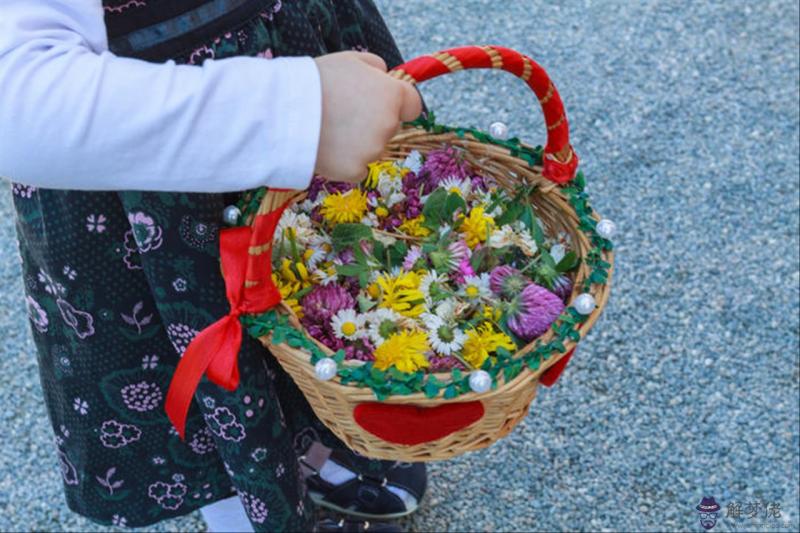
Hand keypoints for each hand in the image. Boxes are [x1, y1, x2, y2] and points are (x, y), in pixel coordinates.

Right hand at [314, 51, 421, 183]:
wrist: (285, 113)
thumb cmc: (316, 81)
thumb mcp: (349, 59)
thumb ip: (375, 66)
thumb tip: (385, 75)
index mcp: (392, 96)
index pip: (413, 105)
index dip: (399, 104)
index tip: (383, 104)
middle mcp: (389, 125)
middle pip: (390, 128)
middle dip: (372, 123)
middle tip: (342, 114)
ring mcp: (373, 151)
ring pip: (372, 149)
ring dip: (357, 143)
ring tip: (327, 129)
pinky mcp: (355, 171)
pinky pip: (357, 169)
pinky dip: (345, 162)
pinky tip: (326, 149)